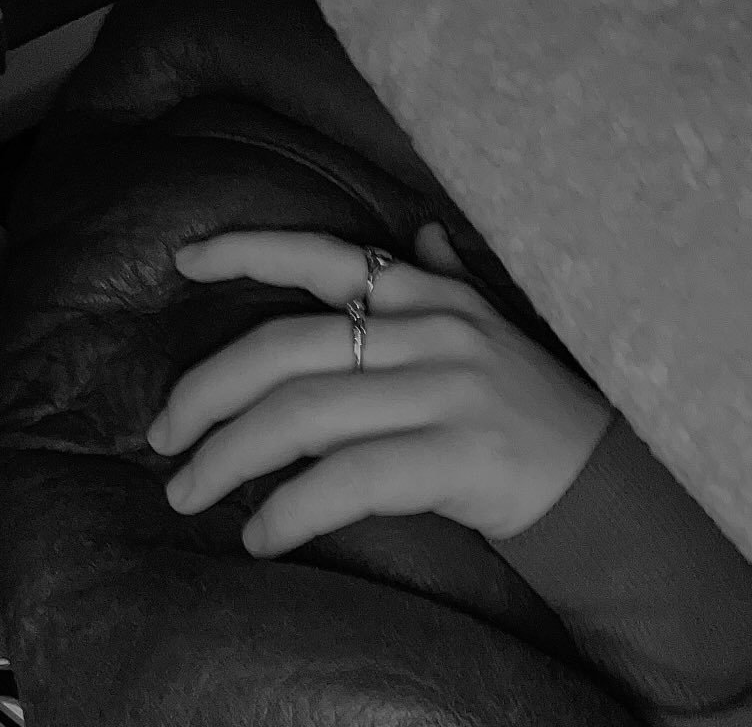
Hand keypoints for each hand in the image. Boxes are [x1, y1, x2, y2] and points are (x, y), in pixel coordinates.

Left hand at [147, 225, 612, 555]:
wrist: (604, 479)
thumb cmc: (525, 398)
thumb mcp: (487, 322)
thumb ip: (444, 276)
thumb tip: (419, 229)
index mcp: (422, 295)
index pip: (320, 254)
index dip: (247, 250)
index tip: (183, 261)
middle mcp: (427, 331)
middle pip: (283, 349)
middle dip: (206, 392)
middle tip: (162, 437)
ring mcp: (443, 392)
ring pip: (302, 418)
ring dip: (227, 459)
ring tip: (187, 493)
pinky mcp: (457, 458)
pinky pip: (348, 482)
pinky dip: (291, 512)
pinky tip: (259, 537)